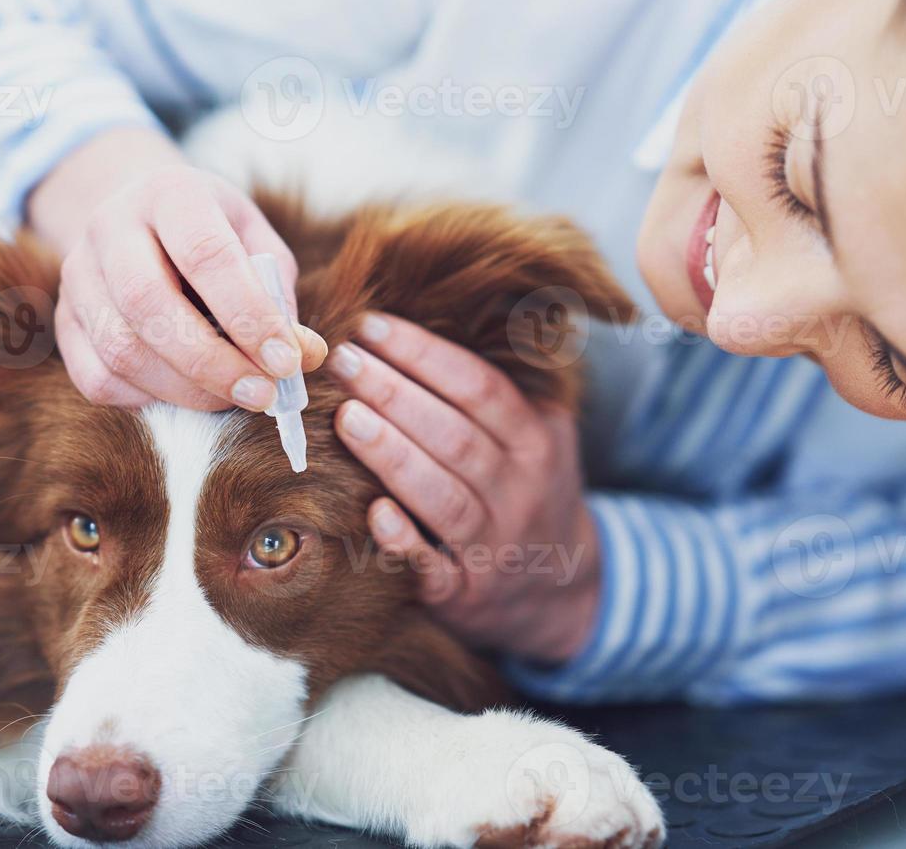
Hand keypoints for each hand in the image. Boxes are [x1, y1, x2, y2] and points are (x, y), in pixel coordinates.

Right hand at [31, 128, 325, 409]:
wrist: (139, 219)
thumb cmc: (214, 236)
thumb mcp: (255, 244)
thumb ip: (279, 297)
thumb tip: (303, 356)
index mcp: (169, 193)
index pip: (205, 254)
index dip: (248, 315)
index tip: (286, 361)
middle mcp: (110, 226)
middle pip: (148, 303)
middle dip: (212, 362)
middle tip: (262, 395)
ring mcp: (78, 275)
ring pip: (120, 348)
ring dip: (185, 389)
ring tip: (234, 397)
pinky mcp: (65, 322)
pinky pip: (98, 378)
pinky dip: (149, 399)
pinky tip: (188, 395)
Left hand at [326, 312, 600, 663]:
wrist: (563, 591)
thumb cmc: (530, 489)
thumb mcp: (542, 431)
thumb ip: (506, 382)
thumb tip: (459, 309)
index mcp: (536, 442)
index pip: (480, 389)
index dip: (425, 355)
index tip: (371, 325)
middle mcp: (520, 492)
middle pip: (456, 437)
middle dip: (396, 394)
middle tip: (342, 360)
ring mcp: (494, 546)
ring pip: (444, 497)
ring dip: (394, 456)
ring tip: (345, 416)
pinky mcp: (465, 595)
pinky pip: (434, 570)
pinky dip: (405, 543)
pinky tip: (372, 512)